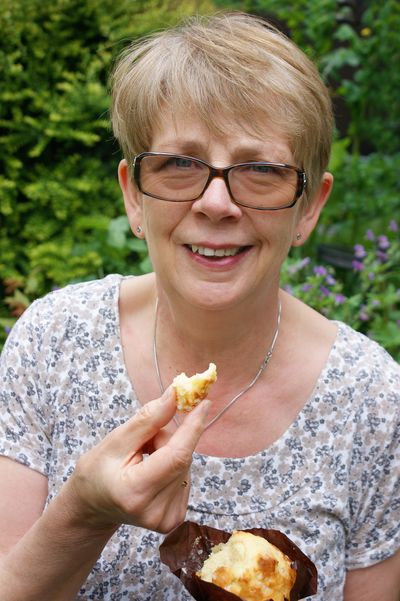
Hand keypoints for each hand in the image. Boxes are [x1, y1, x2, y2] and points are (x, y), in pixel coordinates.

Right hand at [61, 387, 209, 533]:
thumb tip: (175, 396)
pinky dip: (171, 466)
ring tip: (142, 460)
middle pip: (180, 456)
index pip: (177, 456)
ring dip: (169, 452)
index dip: (193, 428)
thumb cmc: (98, 471)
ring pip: (185, 465)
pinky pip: (184, 476)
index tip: (204, 404)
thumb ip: (148, 419)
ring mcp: (167, 519)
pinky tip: (151, 472)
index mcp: (136, 492)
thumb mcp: (115, 440)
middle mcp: (156, 512)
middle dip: (168, 438)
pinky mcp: (174, 518)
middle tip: (143, 441)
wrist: (91, 506)